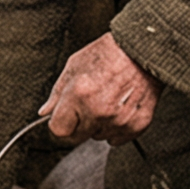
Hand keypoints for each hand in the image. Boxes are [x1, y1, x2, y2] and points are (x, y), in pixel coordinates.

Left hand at [38, 33, 156, 143]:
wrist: (144, 50)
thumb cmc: (110, 53)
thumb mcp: (75, 65)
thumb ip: (57, 93)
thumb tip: (45, 112)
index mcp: (79, 94)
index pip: (59, 130)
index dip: (60, 123)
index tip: (64, 118)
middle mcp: (98, 110)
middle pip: (78, 137)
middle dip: (79, 124)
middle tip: (88, 105)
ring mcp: (119, 119)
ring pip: (98, 137)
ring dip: (98, 125)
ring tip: (107, 101)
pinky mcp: (137, 124)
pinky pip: (117, 138)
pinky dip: (116, 128)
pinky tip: (119, 108)